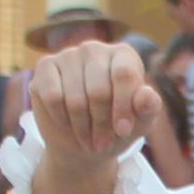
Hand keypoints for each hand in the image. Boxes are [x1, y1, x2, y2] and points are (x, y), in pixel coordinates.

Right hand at [27, 43, 163, 185]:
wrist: (83, 144)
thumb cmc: (116, 129)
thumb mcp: (139, 123)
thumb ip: (148, 108)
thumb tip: (147, 96)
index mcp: (124, 55)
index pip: (124, 75)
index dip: (123, 107)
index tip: (123, 132)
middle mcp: (95, 49)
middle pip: (98, 90)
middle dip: (101, 124)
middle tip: (102, 143)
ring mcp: (68, 55)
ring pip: (75, 97)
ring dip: (82, 126)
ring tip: (88, 139)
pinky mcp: (45, 66)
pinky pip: (52, 96)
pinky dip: (61, 117)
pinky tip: (67, 122)